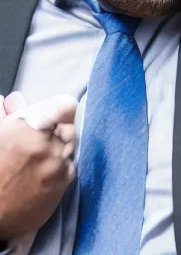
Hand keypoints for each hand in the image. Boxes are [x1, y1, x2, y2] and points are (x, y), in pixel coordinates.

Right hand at [0, 95, 76, 238]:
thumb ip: (9, 115)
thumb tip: (14, 99)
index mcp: (24, 127)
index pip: (64, 106)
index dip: (62, 108)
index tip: (59, 112)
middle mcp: (45, 142)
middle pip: (70, 126)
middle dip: (60, 130)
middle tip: (43, 142)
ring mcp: (56, 163)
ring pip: (72, 145)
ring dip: (60, 149)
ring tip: (38, 161)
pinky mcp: (63, 181)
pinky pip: (71, 165)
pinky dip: (62, 167)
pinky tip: (43, 175)